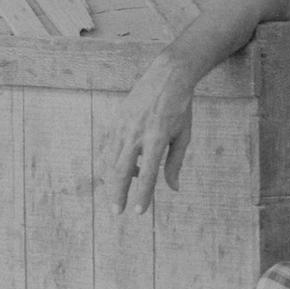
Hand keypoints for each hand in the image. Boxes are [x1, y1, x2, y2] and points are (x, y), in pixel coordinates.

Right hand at [104, 54, 195, 211]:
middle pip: (121, 171)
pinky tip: (115, 170)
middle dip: (117, 194)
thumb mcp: (184, 136)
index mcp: (157, 138)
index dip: (143, 195)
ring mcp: (123, 126)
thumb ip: (175, 163)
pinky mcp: (115, 121)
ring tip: (118, 192)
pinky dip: (107, 162)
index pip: (148, 174)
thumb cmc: (180, 108)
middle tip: (117, 212)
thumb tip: (173, 189)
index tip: (138, 212)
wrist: (166, 76)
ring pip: (109, 160)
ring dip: (112, 180)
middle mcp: (137, 133)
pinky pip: (105, 147)